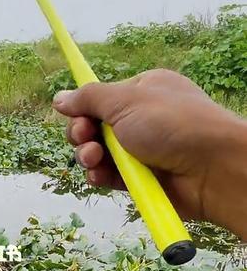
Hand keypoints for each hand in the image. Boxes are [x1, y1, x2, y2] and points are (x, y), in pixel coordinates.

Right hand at [53, 69, 246, 237]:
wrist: (212, 169)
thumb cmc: (171, 124)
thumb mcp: (126, 101)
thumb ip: (89, 98)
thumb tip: (58, 98)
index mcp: (140, 92)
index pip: (100, 99)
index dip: (83, 109)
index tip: (74, 115)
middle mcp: (139, 120)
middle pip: (94, 127)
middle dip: (82, 133)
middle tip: (84, 137)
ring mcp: (139, 150)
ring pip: (98, 153)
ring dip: (88, 156)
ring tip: (93, 159)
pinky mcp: (138, 178)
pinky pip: (109, 176)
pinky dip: (100, 176)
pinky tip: (99, 176)